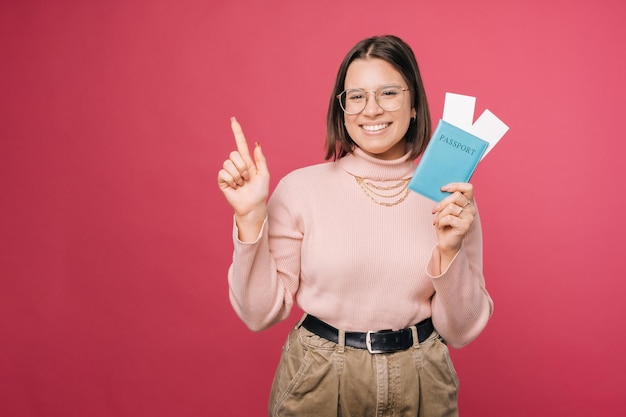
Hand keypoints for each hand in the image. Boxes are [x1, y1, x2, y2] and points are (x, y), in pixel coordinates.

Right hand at [217, 117, 269, 240]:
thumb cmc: (260, 192)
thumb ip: (260, 159)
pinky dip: (231, 180)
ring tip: (241, 184)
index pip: (241, 144)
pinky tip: (234, 187)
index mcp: (247, 161)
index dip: (237, 132)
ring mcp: (229, 172)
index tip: (233, 120)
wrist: (253, 206)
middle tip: (247, 178)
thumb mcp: (264, 174)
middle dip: (243, 166)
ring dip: (238, 175)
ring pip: (229, 163)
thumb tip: (257, 143)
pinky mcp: (222, 180)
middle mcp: (236, 165)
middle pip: (234, 154)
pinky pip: (224, 173)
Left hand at [432, 182, 475, 257]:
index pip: (468, 187)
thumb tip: (440, 189)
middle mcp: (471, 209)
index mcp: (468, 202)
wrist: (446, 242)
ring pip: (450, 207)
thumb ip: (447, 199)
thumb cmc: (445, 224)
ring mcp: (470, 217)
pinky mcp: (465, 226)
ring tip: (437, 220)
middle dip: (442, 203)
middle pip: (456, 196)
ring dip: (440, 215)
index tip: (442, 189)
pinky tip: (440, 226)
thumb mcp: (445, 209)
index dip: (456, 185)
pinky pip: (449, 218)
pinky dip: (441, 222)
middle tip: (434, 210)